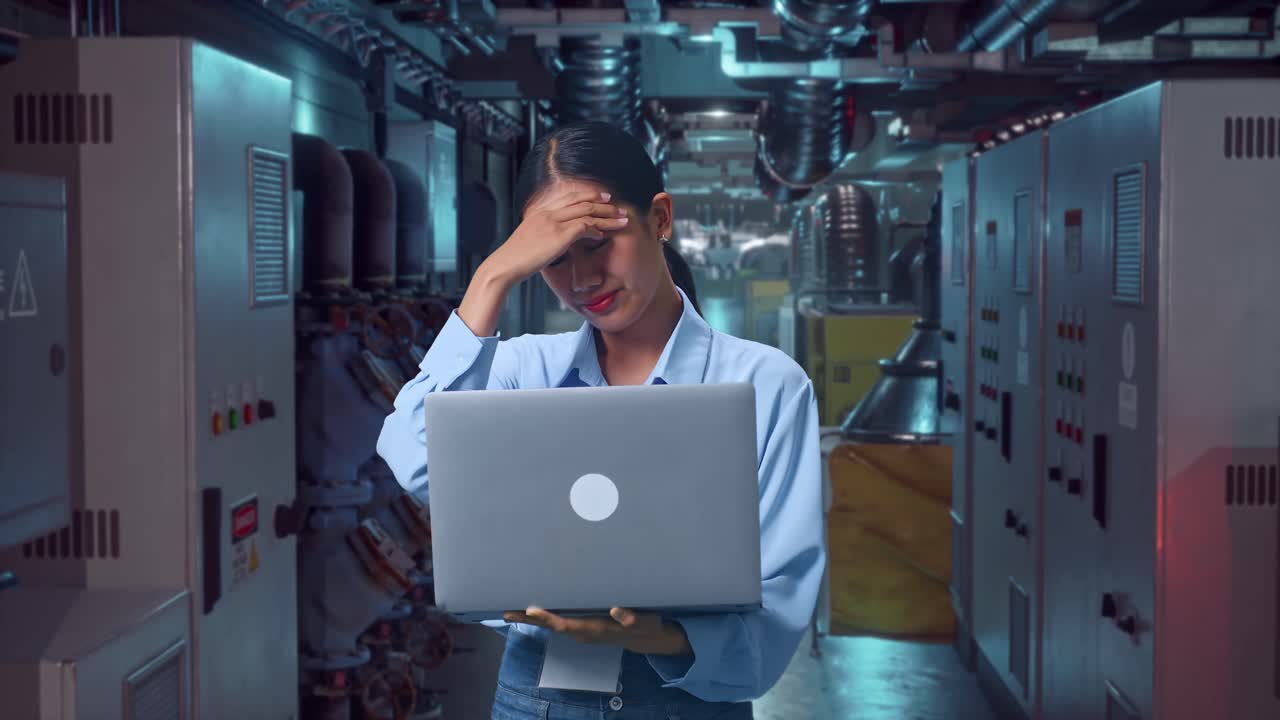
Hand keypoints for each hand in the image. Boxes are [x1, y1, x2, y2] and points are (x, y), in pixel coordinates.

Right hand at [484, 188, 629, 286]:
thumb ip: (543, 235)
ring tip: (622, 220)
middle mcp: (548, 212)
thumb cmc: (515, 259)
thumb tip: (554, 240)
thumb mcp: (529, 240)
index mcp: (540, 211)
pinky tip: (603, 236)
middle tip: (619, 207)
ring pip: (587, 213)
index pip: (570, 196)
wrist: (505, 265)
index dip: (589, 195)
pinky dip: (596, 230)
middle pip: (582, 201)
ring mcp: (553, 222)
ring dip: (607, 217)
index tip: (604, 197)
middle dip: (604, 203)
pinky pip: (584, 227)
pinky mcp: (558, 235)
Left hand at [504, 607, 691, 655]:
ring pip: (553, 624)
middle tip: (505, 611)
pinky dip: (543, 616)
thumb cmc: (646, 625)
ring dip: (532, 618)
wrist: (647, 637)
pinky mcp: (582, 627)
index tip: (531, 610)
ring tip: (510, 609)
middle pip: (552, 626)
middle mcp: (584, 632)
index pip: (567, 624)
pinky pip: (558, 622)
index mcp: (596, 629)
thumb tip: (615, 611)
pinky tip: (532, 610)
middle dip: (529, 619)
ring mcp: (582, 631)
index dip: (548, 618)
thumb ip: (631, 617)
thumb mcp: (646, 620)